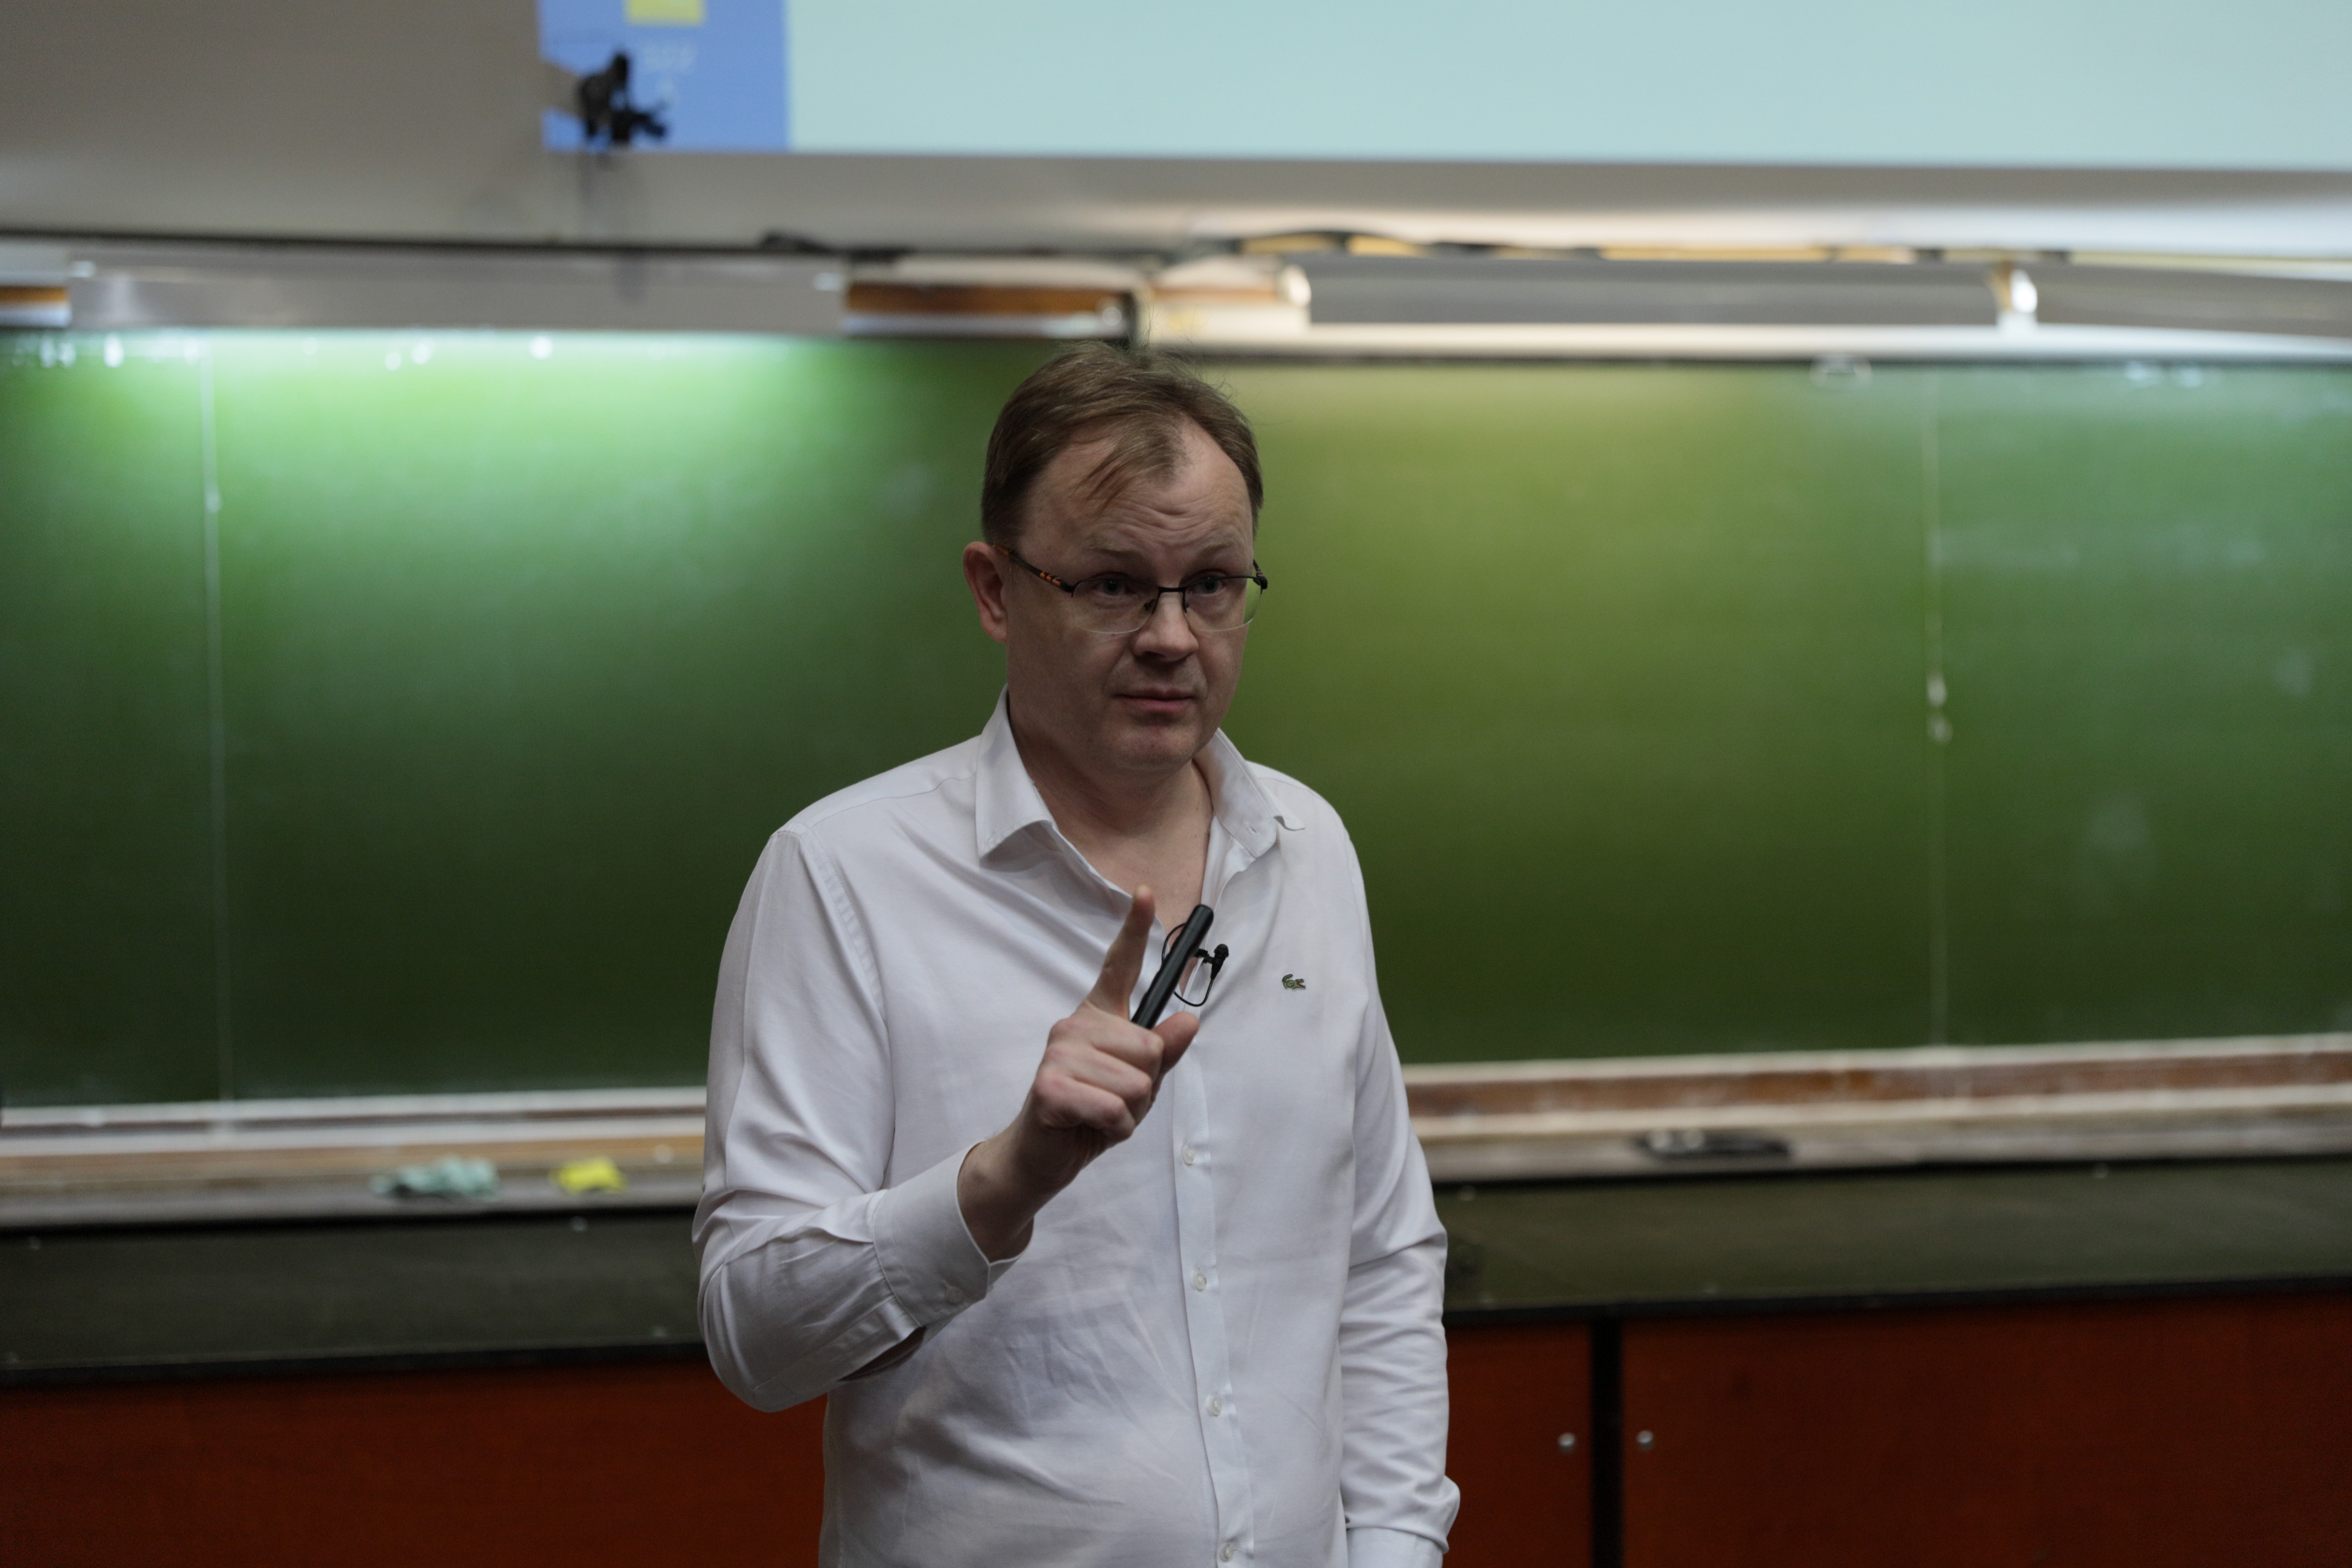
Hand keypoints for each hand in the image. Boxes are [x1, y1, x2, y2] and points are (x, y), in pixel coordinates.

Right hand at [957, 886, 1199, 1260]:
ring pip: (1136, 1082)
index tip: (1145, 892)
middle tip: (1112, 1100)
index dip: (1133, 929)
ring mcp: (1059, 1052)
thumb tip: (1189, 1021)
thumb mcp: (1139, 1085)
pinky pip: (1113, 1108)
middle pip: (1148, 1049)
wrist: (1045, 1156)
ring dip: (1128, 1112)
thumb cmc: (1092, 1115)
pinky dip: (1113, 1128)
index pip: (1118, 966)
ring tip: (1099, 1114)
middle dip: (1144, 1087)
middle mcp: (1075, 1024)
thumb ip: (1162, 1054)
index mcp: (1098, 1017)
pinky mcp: (1049, 1085)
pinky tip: (1089, 1127)